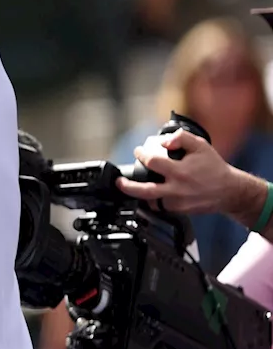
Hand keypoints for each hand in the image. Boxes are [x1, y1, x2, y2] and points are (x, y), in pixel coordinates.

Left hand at [115, 130, 245, 214]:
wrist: (229, 191)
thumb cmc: (214, 167)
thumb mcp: (200, 145)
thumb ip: (181, 138)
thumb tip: (163, 141)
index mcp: (181, 171)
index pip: (152, 162)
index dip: (142, 154)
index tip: (138, 151)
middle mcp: (177, 189)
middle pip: (144, 191)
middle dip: (127, 187)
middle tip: (118, 182)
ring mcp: (177, 203)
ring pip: (150, 201)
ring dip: (138, 194)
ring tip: (130, 187)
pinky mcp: (178, 211)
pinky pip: (159, 206)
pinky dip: (152, 199)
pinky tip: (148, 193)